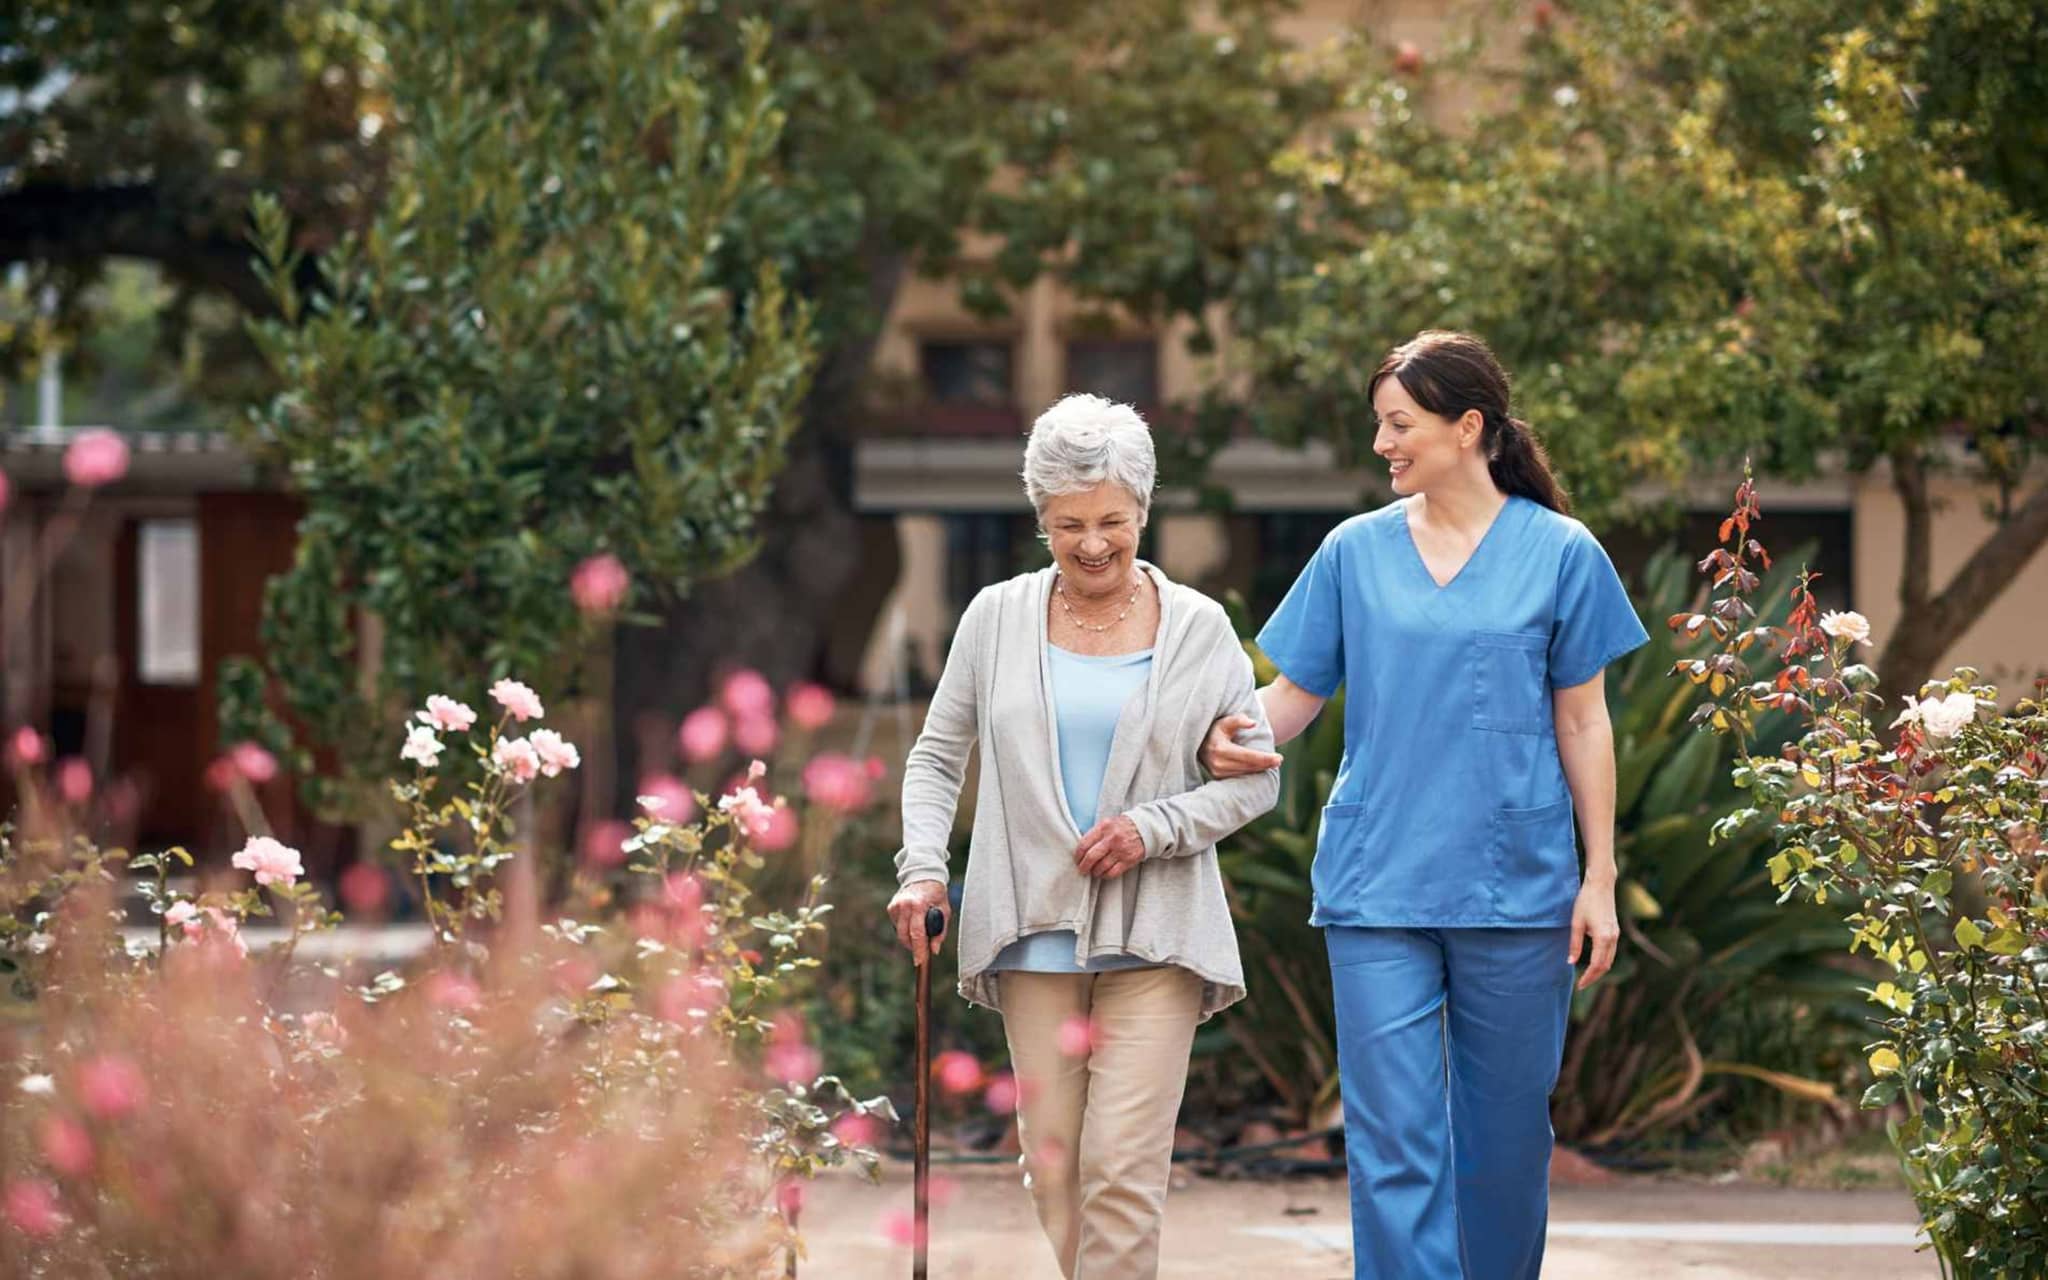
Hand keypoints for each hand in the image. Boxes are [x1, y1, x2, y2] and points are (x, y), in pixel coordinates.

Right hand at [887, 879, 949, 965]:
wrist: (923, 876)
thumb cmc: (936, 895)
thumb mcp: (945, 911)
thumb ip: (940, 932)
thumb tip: (934, 950)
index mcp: (918, 905)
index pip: (917, 933)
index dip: (918, 950)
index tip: (920, 962)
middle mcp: (904, 905)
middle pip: (905, 936)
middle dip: (913, 947)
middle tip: (922, 953)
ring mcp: (895, 906)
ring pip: (899, 933)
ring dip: (909, 939)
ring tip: (920, 934)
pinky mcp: (890, 908)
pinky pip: (897, 926)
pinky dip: (905, 930)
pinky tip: (913, 922)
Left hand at [1074, 816, 1145, 877]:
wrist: (1145, 828)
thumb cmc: (1122, 826)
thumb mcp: (1107, 823)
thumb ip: (1095, 833)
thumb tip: (1081, 848)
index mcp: (1103, 827)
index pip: (1084, 844)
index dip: (1078, 855)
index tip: (1077, 860)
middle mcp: (1111, 839)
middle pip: (1091, 857)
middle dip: (1083, 866)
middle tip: (1082, 869)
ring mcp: (1120, 850)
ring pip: (1101, 867)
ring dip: (1095, 872)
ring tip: (1094, 871)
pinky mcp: (1128, 860)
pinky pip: (1113, 872)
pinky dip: (1106, 875)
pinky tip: (1104, 873)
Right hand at [1199, 714, 1283, 777]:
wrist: (1199, 743)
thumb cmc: (1215, 729)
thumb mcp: (1225, 721)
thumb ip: (1238, 720)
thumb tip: (1253, 723)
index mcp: (1219, 748)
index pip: (1248, 756)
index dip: (1264, 758)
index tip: (1279, 758)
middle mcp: (1217, 763)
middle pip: (1248, 766)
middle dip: (1265, 764)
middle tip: (1279, 760)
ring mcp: (1216, 773)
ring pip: (1245, 773)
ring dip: (1260, 769)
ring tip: (1272, 764)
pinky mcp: (1218, 778)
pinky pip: (1239, 777)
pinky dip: (1251, 773)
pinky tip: (1260, 769)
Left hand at [1569, 875, 1619, 990]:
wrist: (1601, 884)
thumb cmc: (1586, 901)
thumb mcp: (1576, 923)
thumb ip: (1574, 944)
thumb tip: (1571, 962)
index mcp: (1603, 937)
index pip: (1597, 965)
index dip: (1588, 977)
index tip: (1580, 986)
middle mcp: (1613, 938)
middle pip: (1605, 965)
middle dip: (1594, 977)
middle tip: (1582, 985)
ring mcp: (1616, 934)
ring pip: (1610, 959)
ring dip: (1600, 970)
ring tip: (1587, 977)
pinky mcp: (1615, 930)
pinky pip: (1611, 951)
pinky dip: (1603, 960)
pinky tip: (1593, 962)